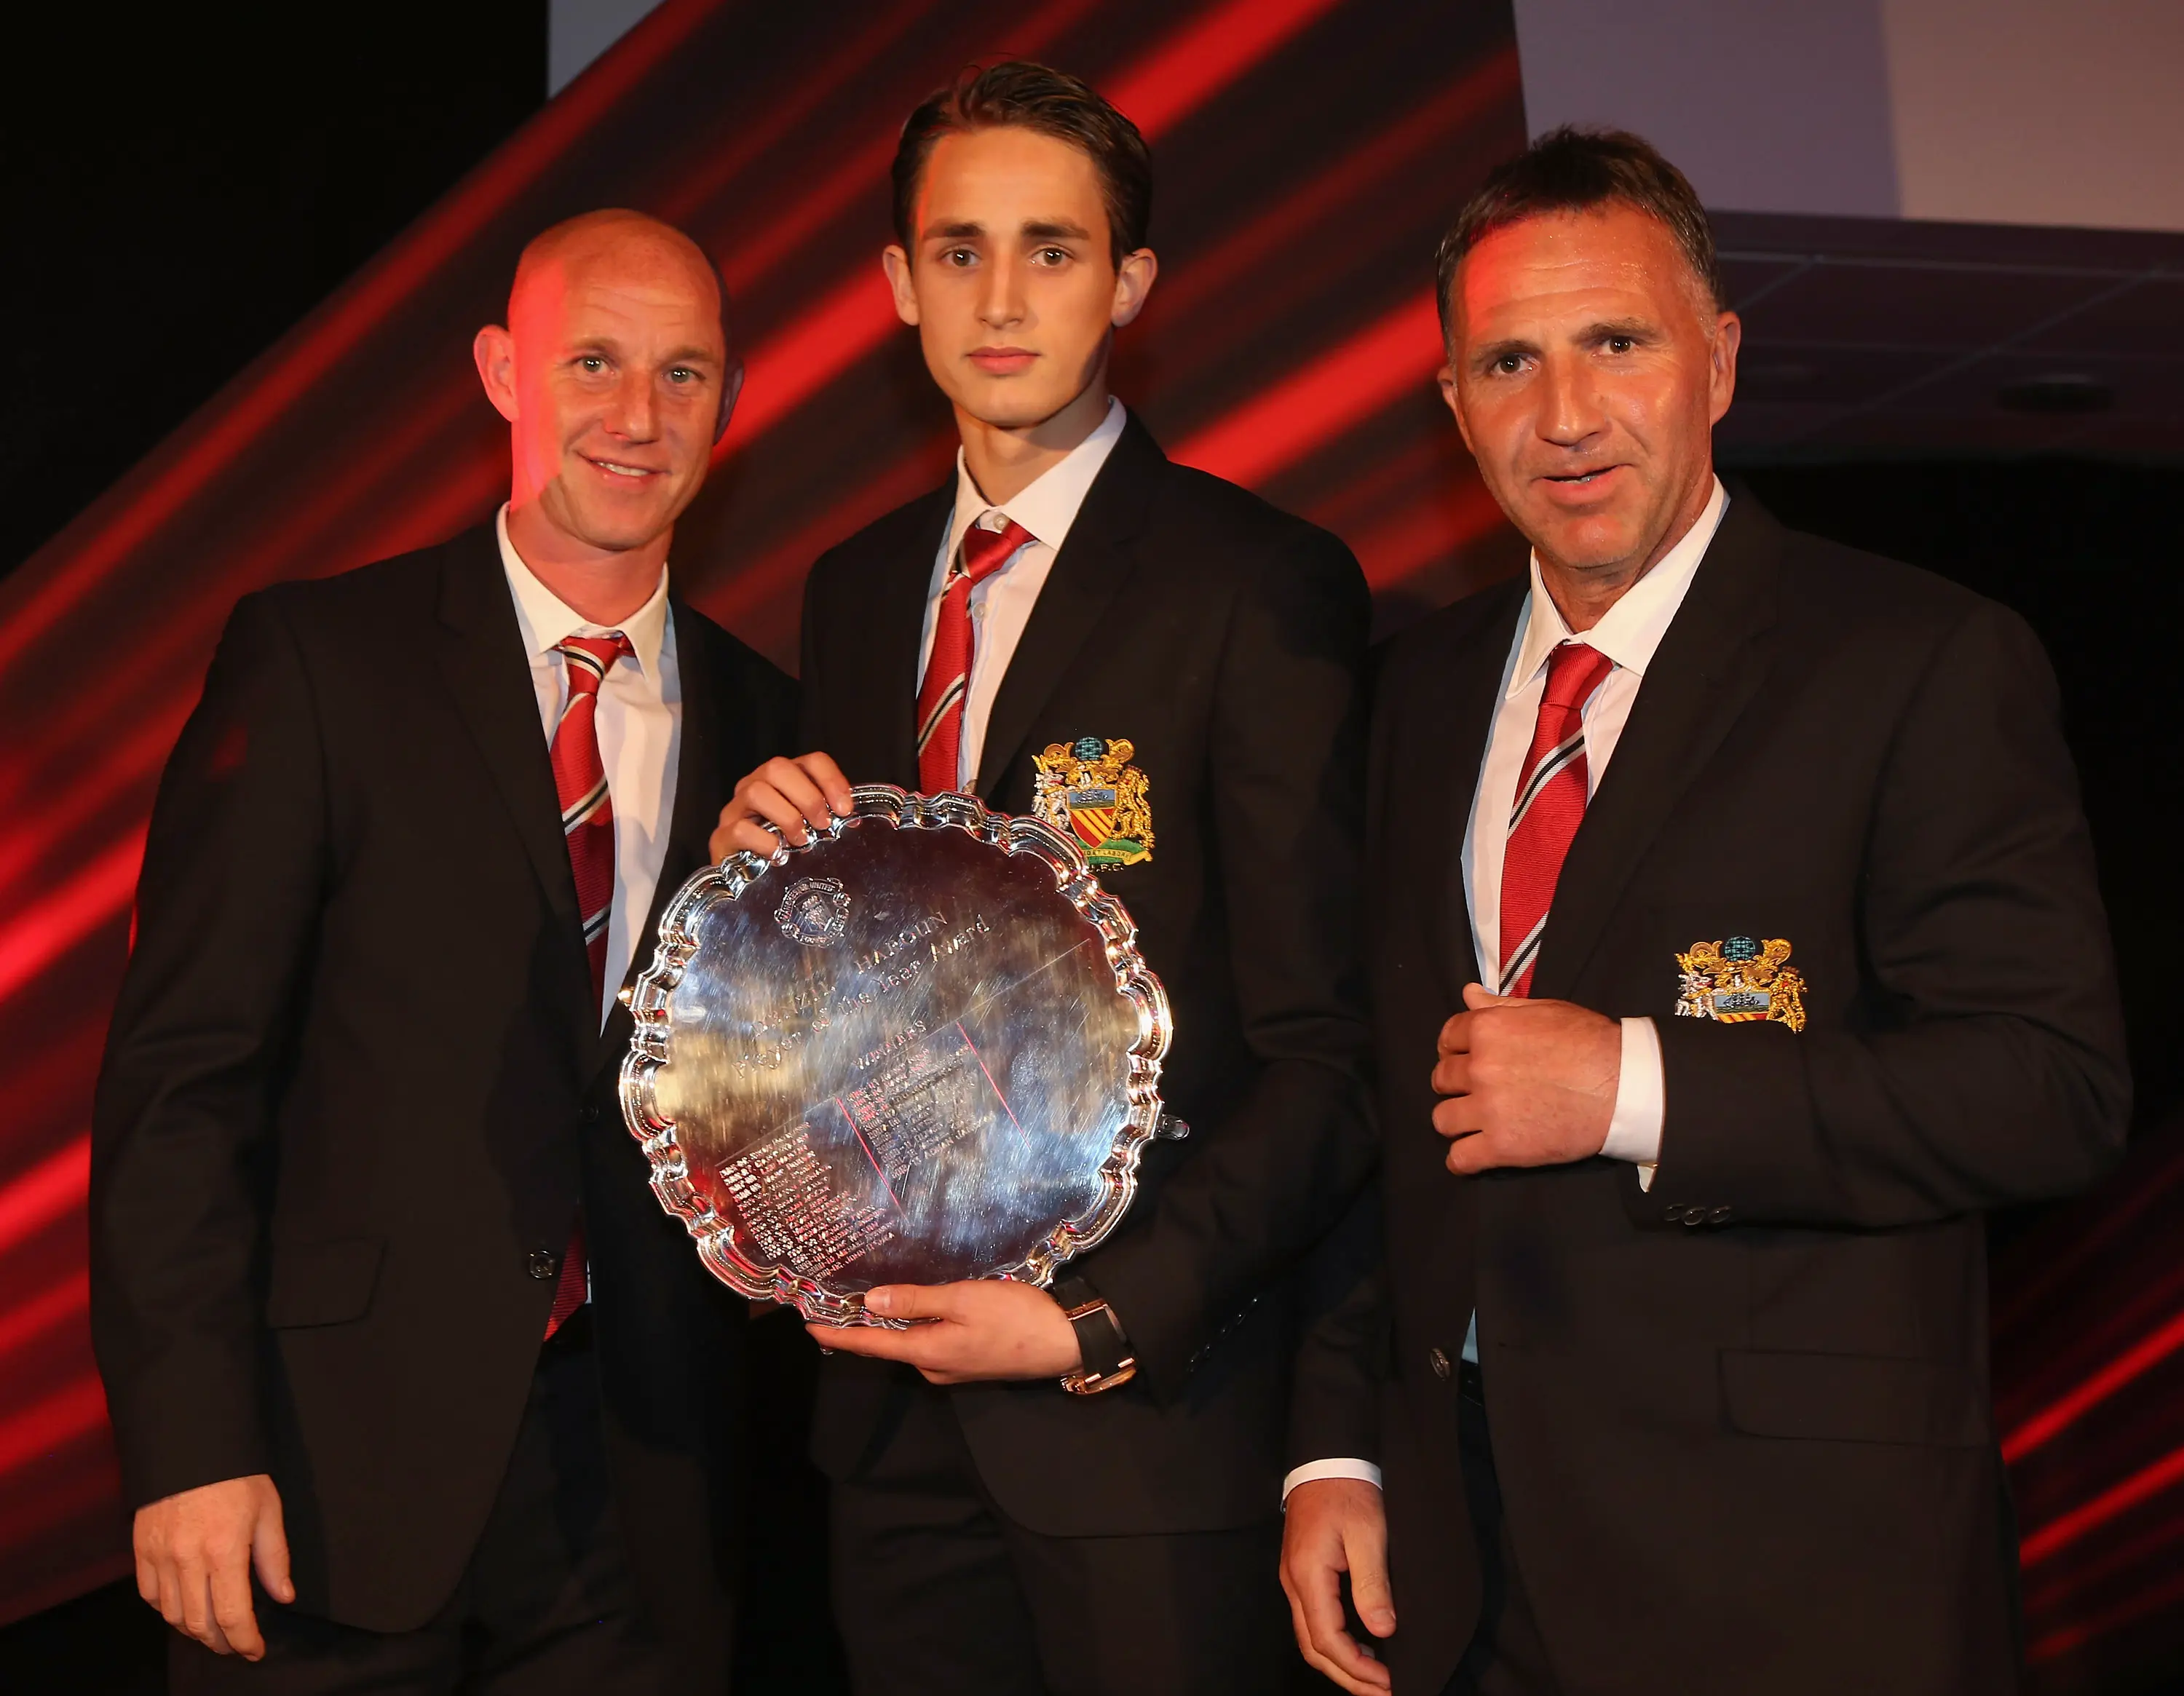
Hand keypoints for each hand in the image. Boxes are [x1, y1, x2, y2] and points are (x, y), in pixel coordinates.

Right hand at [134, 1473, 292, 1659]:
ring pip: (172, 1615)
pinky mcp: (141, 1550)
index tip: (255, 1650)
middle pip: (199, 1623)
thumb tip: (282, 1595)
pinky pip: (149, 1595)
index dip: (244, 1640)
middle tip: (236, 1645)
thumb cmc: (236, 1475)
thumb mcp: (268, 1510)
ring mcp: (160, 1556)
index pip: (232, 1614)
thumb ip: (274, 1557)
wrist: (191, 1444)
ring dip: (194, 1630)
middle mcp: (187, 1559)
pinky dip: (166, 1610)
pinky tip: (183, 1608)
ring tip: (213, 1631)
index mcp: (224, 1550)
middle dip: (220, 1642)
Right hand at [708, 751, 852, 860]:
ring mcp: (735, 809)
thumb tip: (852, 819)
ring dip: (786, 816)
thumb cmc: (783, 848)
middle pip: (778, 768)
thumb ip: (826, 816)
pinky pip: (739, 829)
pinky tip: (778, 853)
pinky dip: (764, 840)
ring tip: (801, 841)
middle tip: (823, 825)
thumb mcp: (808, 827)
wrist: (743, 878)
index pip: (810, 761)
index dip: (831, 780)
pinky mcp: (721, 836)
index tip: (845, 809)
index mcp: (783, 780)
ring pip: (756, 792)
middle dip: (807, 797)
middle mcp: (756, 785)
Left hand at [811, 1279, 1082, 1383]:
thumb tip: (871, 1303)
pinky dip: (914, 1326)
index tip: (809, 1326)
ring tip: (867, 1301)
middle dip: (861, 1327)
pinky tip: (913, 1309)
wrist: (1065, 1342)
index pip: (870, 1345)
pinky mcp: (969, 1362)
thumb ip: (916, 1301)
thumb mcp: (962, 1300)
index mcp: (926, 1352)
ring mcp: (952, 1367)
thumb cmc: (1014, 1317)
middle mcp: (933, 1366)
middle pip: (888, 1346)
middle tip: (834, 1303)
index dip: (838, 1335)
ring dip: (889, 1325)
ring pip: (910, 1344)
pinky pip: (930, 1343)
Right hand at [1280, 1477, 1394, 1693]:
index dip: (1357, 1668)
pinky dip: (1335, 1643)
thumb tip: (1382, 1630)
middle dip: (1347, 1677)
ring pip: (1310, 1638)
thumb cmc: (1347, 1490)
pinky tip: (1360, 1646)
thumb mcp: (1368, 1534)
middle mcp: (1294, 1583)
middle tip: (1383, 1692)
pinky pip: (1313, 1621)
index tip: (1387, 1681)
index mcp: (1308, 1575)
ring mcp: (1294, 1579)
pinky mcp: (1302, 1574)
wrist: (1326, 1459)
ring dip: (1340, 1663)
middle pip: (1313, 1648)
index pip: (1327, 1639)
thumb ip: (1372, 1584)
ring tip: (1374, 1678)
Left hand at [1431, 982, 1619, 1173]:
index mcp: (1487, 1030)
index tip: (1466, 1058)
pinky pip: (1459, 1159)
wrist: (1626, 1086)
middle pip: (1442, 1079)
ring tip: (1476, 1122)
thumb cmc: (1590, 1043)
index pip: (1448, 1038)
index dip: (1455, 1049)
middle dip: (1457, 1084)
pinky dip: (1462, 1160)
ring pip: (1442, 1119)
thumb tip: (1468, 993)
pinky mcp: (1502, 1147)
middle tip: (1478, 1091)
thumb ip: (1501, 1006)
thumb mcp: (1545, 1010)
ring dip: (1456, 1120)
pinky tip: (1474, 1154)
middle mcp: (1479, 1068)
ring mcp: (1488, 1109)